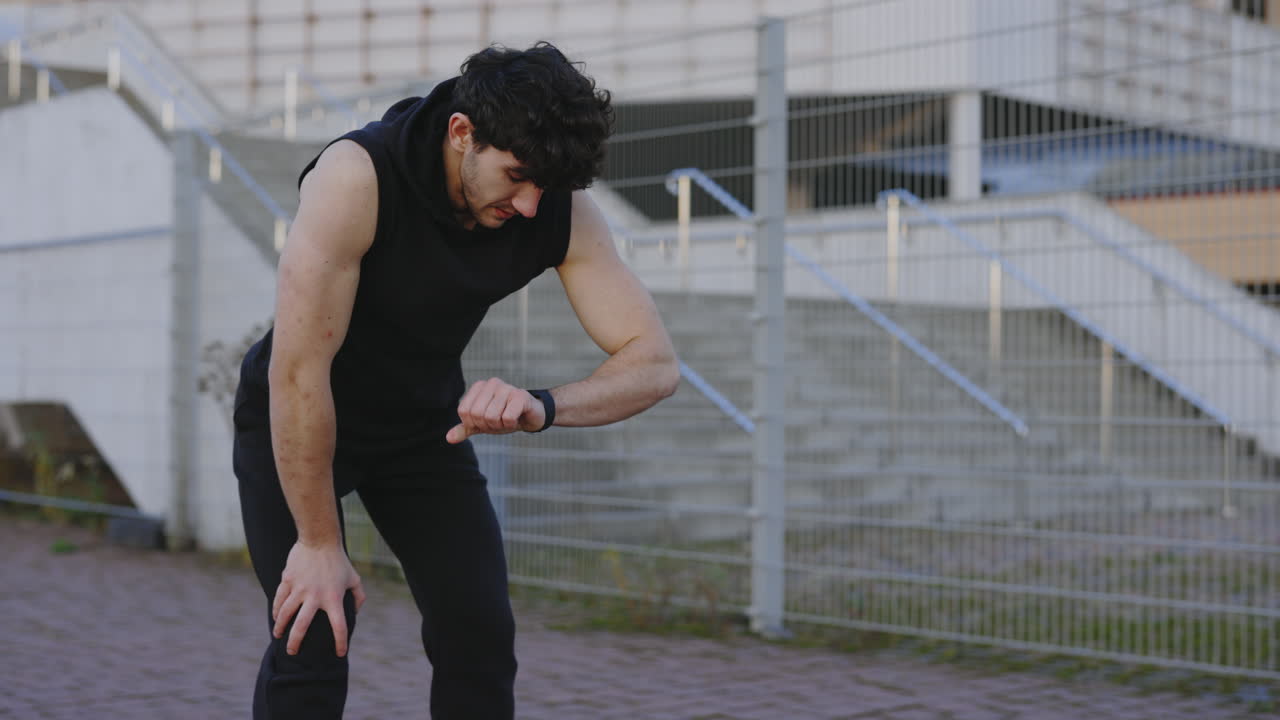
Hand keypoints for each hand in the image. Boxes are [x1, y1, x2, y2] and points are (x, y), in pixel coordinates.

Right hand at [272, 541, 366, 656]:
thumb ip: (358, 597)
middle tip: (292, 653)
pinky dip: (277, 611)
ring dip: (280, 628)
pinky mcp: (288, 580)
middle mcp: (315, 596)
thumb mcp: (354, 578)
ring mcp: (299, 588)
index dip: (341, 642)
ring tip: (278, 636)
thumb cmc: (339, 561)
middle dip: (295, 642)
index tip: (340, 653)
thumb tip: (354, 613)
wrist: (319, 540)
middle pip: (302, 626)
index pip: (339, 626)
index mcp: (333, 598)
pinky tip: (276, 618)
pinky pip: (279, 599)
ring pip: (286, 614)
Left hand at [446, 377, 545, 443]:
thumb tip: (449, 438)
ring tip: (508, 419)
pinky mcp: (521, 396)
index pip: (464, 411)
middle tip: (499, 421)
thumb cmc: (504, 417)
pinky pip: (507, 417)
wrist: (530, 416)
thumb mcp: (482, 424)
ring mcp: (507, 388)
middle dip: (488, 425)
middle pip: (477, 414)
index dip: (474, 423)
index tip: (486, 421)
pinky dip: (511, 424)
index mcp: (479, 387)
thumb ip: (465, 428)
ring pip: (491, 417)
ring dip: (500, 425)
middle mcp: (492, 383)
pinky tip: (517, 418)